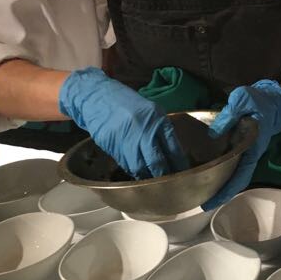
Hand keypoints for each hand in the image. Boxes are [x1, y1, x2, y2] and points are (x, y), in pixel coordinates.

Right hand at [59, 67, 188, 178]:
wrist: (98, 96)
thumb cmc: (128, 104)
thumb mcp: (150, 111)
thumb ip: (161, 131)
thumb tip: (172, 156)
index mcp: (157, 118)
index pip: (173, 148)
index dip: (178, 164)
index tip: (182, 174)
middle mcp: (143, 129)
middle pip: (157, 162)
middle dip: (163, 175)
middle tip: (169, 184)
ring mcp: (126, 138)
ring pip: (140, 167)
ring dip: (147, 177)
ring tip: (153, 182)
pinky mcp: (112, 145)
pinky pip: (126, 164)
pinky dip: (134, 171)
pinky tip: (138, 173)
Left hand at [202, 80, 280, 210]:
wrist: (273, 101)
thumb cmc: (259, 100)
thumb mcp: (243, 100)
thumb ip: (229, 115)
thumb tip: (213, 133)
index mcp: (253, 145)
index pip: (241, 173)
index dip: (228, 189)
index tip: (214, 201)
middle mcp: (250, 154)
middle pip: (237, 180)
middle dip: (221, 193)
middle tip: (202, 204)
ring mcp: (246, 152)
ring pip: (234, 174)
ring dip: (220, 185)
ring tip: (201, 193)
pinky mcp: (241, 148)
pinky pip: (231, 164)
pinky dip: (220, 172)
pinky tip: (206, 173)